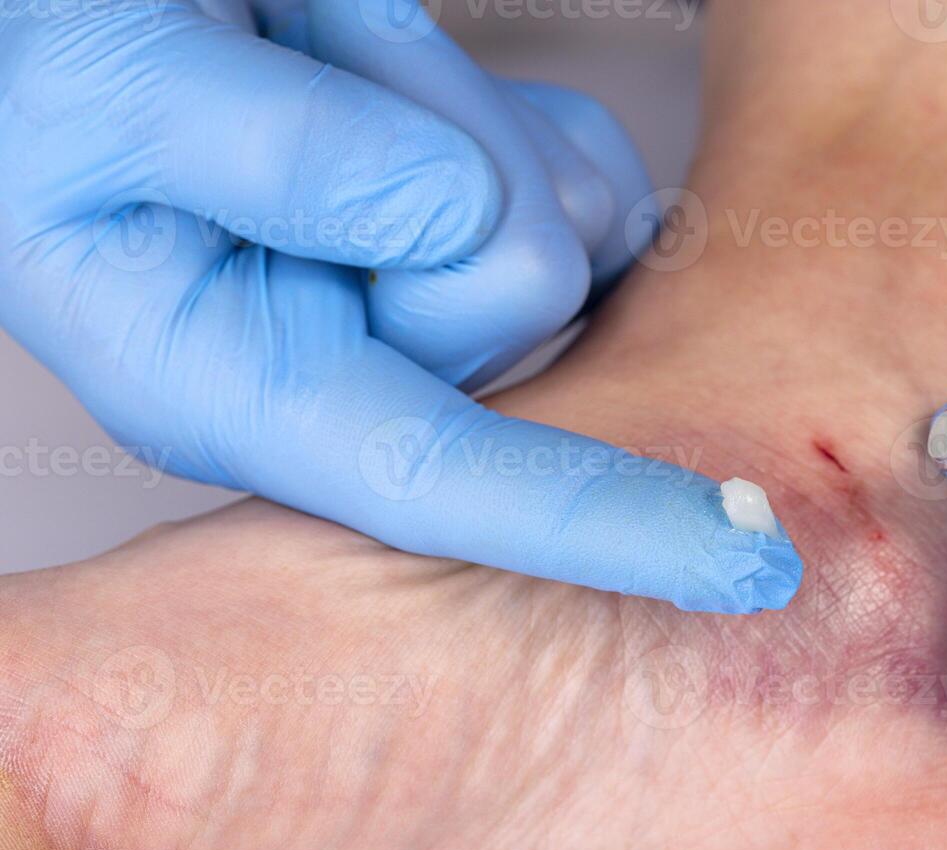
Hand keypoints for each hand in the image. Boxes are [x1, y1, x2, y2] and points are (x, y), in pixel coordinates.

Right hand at [0, 0, 799, 612]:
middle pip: (522, 296)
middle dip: (441, 159)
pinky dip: (518, 110)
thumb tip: (438, 219)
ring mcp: (419, 295)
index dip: (599, 524)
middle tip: (313, 74)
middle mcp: (342, 364)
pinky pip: (589, 175)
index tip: (742, 560)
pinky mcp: (478, 221)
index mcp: (230, 384)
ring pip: (566, 225)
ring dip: (456, 108)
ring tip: (324, 67)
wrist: (88, 1)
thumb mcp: (106, 85)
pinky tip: (404, 83)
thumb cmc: (58, 61)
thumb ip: (267, 155)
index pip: (434, 485)